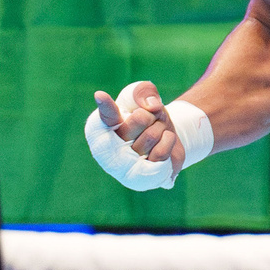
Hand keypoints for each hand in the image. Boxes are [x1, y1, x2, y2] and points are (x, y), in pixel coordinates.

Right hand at [85, 79, 210, 190]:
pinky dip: (168, 141)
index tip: (101, 96)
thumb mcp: (145, 97)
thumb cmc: (148, 116)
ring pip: (152, 135)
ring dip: (161, 128)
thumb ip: (143, 92)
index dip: (104, 106)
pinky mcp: (140, 177)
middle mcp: (108, 149)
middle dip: (152, 114)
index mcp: (102, 128)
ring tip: (155, 133)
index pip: (104, 116)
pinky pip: (161, 152)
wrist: (167, 138)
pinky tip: (162, 143)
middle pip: (139, 118)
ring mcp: (124, 166)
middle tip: (149, 121)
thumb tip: (151, 106)